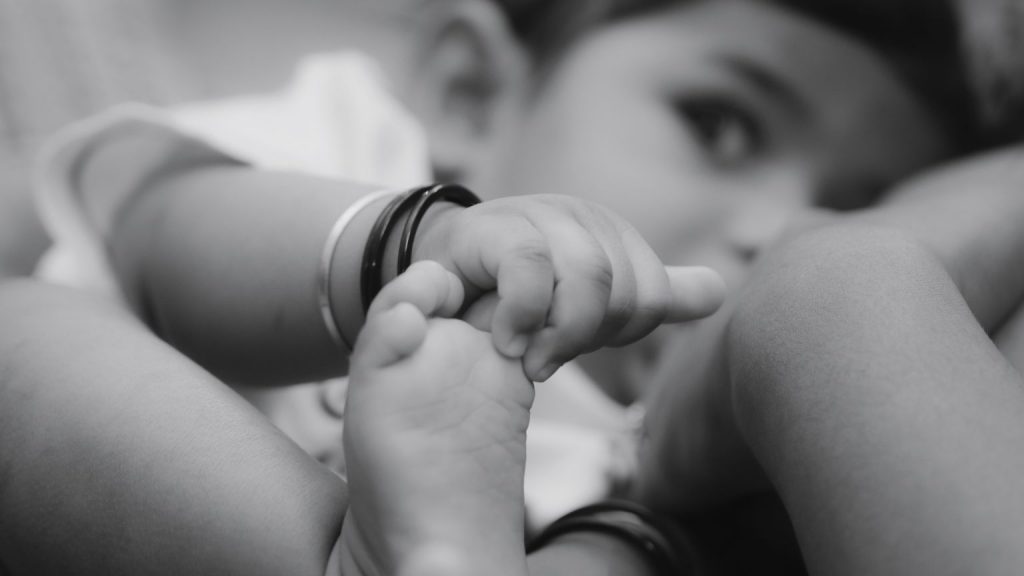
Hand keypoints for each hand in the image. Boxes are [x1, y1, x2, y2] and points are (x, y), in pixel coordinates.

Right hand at [413, 195, 725, 380]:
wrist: (437, 272)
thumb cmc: (515, 289)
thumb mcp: (586, 297)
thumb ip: (652, 295)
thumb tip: (720, 291)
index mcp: (612, 233)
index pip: (652, 297)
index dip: (621, 334)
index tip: (576, 346)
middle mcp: (584, 217)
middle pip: (628, 293)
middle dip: (590, 338)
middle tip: (548, 358)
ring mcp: (541, 215)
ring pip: (591, 279)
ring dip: (560, 335)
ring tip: (529, 357)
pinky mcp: (496, 227)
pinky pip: (533, 271)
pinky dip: (523, 318)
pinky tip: (507, 341)